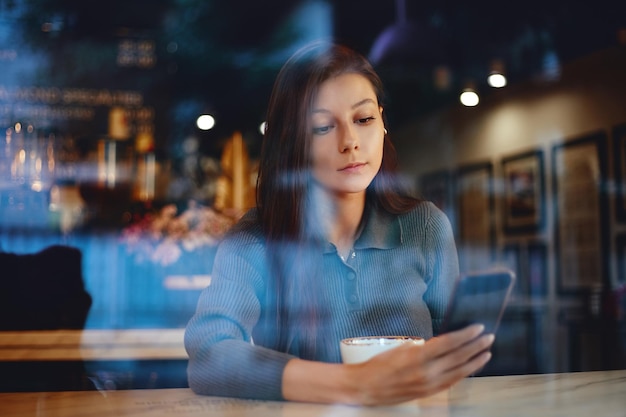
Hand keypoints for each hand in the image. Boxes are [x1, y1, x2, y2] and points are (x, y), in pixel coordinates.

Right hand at [344, 324, 493, 405]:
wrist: (366, 387)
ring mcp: (428, 384)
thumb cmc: (379, 365)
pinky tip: (470, 368)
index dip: (465, 335)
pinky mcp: (428, 393)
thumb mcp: (400, 348)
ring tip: (486, 352)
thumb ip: (422, 347)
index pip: (449, 343)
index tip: (477, 327)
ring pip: (459, 372)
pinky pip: (451, 383)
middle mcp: (426, 372)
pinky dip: (463, 374)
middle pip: (458, 357)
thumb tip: (441, 343)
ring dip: (475, 361)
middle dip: (475, 346)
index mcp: (418, 356)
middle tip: (488, 337)